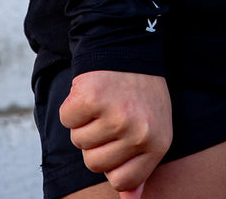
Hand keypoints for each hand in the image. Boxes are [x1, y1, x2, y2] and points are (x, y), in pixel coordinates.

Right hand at [59, 69, 172, 195]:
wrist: (129, 45)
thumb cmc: (140, 92)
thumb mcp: (153, 129)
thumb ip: (140, 168)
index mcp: (157, 143)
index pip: (121, 181)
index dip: (113, 162)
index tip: (118, 139)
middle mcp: (138, 132)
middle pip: (95, 164)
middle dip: (96, 141)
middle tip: (110, 113)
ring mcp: (115, 115)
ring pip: (79, 142)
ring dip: (84, 122)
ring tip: (103, 100)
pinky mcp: (92, 98)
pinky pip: (68, 119)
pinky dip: (73, 106)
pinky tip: (91, 90)